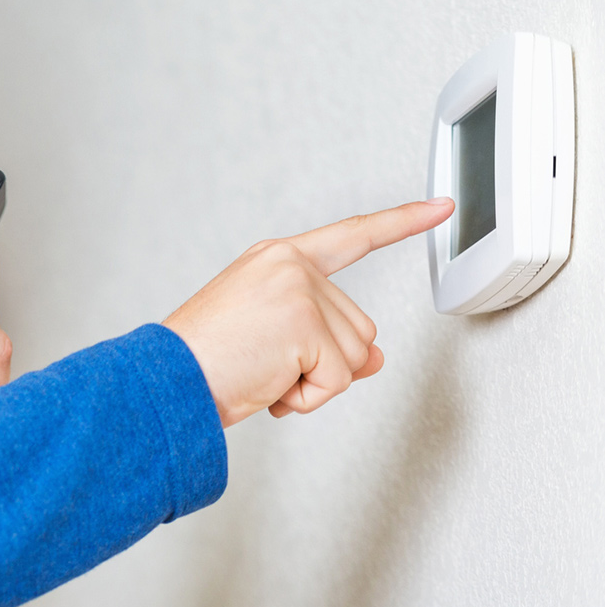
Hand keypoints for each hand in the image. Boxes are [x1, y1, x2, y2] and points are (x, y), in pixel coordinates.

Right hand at [163, 198, 453, 426]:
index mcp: (276, 259)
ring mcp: (298, 290)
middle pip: (359, 327)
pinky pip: (337, 380)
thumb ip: (329, 338)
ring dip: (314, 383)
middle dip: (325, 362)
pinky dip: (306, 398)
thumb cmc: (204, 361)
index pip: (351, 237)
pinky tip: (269, 385)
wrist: (166, 380)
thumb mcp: (274, 341)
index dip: (400, 223)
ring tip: (264, 374)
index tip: (441, 208)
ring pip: (354, 355)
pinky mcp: (303, 322)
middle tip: (269, 366)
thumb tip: (376, 359)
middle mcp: (290, 265)